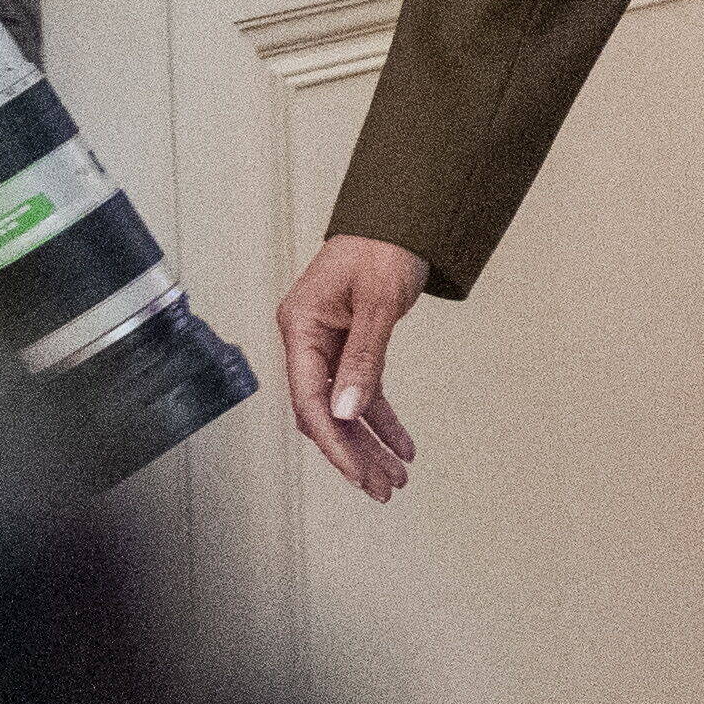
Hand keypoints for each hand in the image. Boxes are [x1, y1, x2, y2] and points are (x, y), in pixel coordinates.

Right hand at [275, 233, 429, 502]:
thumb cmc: (384, 246)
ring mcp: (327, 344)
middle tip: (384, 488)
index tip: (360, 473)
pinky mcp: (351, 344)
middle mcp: (307, 339)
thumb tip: (347, 412)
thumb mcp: (378, 303)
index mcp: (300, 326)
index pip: (309, 399)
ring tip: (398, 479)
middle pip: (324, 412)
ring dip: (370, 443)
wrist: (402, 215)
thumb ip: (364, 357)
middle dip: (354, 453)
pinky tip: (403, 446)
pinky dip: (382, 420)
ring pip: (344, 408)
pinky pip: (363, 392)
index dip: (334, 441)